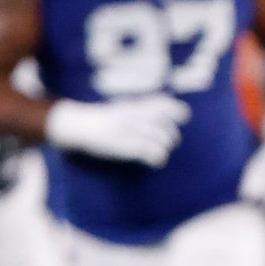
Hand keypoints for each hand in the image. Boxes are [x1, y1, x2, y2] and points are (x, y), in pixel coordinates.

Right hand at [44, 95, 186, 165]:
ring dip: (165, 146)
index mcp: (134, 106)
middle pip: (164, 124)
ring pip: (161, 139)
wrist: (80, 125)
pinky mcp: (128, 146)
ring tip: (162, 151)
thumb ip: (140, 109)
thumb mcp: (121, 107)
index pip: (161, 104)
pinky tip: (157, 161)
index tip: (184, 115)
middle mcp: (136, 116)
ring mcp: (132, 131)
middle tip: (172, 140)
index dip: (176, 109)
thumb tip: (162, 109)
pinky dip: (158, 158)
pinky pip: (151, 152)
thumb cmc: (102, 118)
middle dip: (171, 134)